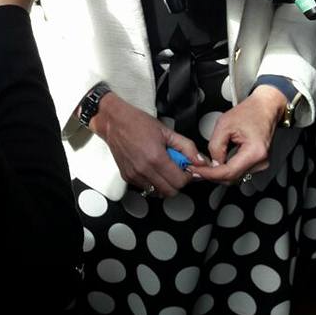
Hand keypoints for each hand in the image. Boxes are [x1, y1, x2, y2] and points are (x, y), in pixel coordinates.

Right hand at [89, 93, 207, 196]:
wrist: (113, 121)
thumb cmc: (138, 122)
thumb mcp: (166, 131)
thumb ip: (187, 147)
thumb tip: (201, 161)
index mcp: (156, 158)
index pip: (180, 181)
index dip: (187, 176)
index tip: (186, 168)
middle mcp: (144, 170)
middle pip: (170, 192)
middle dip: (177, 182)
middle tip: (176, 169)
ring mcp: (134, 175)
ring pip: (158, 192)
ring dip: (165, 184)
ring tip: (163, 168)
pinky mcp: (127, 177)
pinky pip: (146, 188)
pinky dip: (152, 182)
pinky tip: (151, 168)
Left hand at [196, 85, 285, 183]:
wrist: (265, 108)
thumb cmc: (250, 112)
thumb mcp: (224, 124)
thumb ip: (216, 145)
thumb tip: (212, 162)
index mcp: (254, 152)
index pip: (229, 172)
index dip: (210, 174)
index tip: (197, 171)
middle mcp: (260, 161)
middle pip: (232, 177)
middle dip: (212, 175)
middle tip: (196, 169)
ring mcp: (260, 164)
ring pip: (234, 176)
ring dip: (219, 173)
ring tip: (204, 166)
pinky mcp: (257, 163)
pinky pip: (239, 170)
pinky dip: (226, 168)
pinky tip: (216, 164)